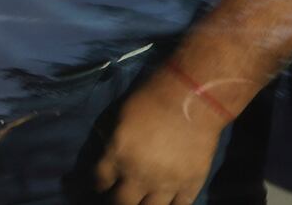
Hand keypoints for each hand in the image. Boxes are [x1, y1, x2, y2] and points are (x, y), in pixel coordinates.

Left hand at [90, 67, 227, 204]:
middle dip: (118, 201)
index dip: (99, 184)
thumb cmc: (153, 98)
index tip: (104, 185)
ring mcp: (165, 184)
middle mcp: (137, 175)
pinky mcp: (190, 185)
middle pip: (121, 203)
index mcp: (117, 155)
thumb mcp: (120, 114)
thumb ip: (111, 136)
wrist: (192, 99)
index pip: (100, 180)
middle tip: (122, 197)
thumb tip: (105, 146)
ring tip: (144, 200)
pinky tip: (169, 202)